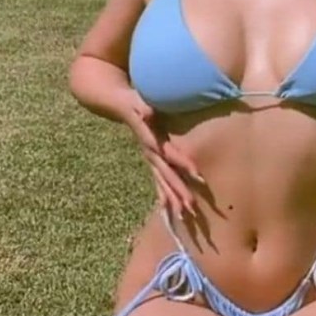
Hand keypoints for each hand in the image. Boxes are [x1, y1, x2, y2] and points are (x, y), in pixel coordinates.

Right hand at [120, 90, 203, 218]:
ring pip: (163, 181)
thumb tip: (148, 112)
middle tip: (191, 206)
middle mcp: (151, 152)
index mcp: (151, 139)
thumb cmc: (134, 100)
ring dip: (174, 198)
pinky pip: (159, 181)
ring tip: (185, 215)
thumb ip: (144, 108)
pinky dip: (165, 195)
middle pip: (166, 174)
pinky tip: (171, 211)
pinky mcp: (152, 161)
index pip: (168, 153)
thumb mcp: (138, 101)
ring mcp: (150, 158)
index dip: (181, 162)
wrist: (119, 105)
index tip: (196, 173)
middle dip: (179, 190)